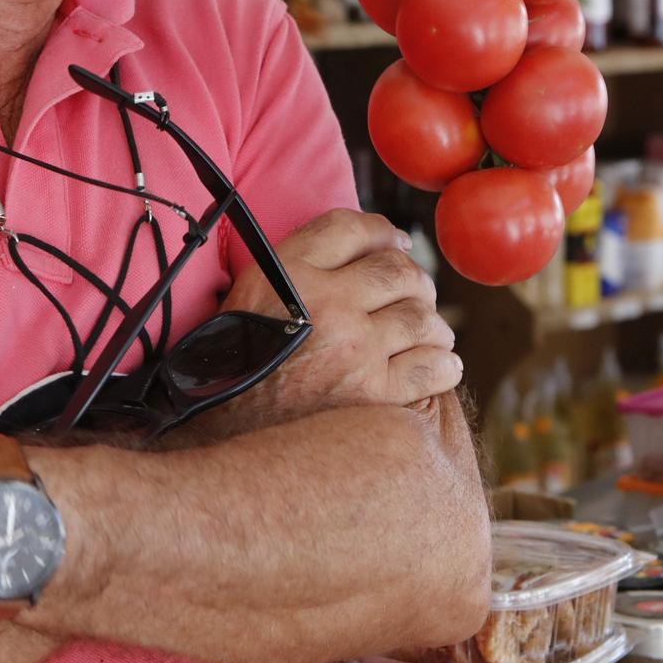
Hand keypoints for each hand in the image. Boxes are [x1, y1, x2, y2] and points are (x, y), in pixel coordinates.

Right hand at [201, 208, 458, 437]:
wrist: (219, 435)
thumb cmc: (234, 368)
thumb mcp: (249, 296)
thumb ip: (296, 268)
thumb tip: (356, 250)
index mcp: (288, 273)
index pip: (352, 228)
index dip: (383, 232)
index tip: (395, 243)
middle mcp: (325, 303)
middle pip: (397, 271)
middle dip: (415, 279)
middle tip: (417, 294)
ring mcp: (354, 349)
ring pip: (422, 317)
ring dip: (432, 324)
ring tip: (430, 334)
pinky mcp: (373, 394)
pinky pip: (432, 368)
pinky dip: (443, 364)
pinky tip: (440, 366)